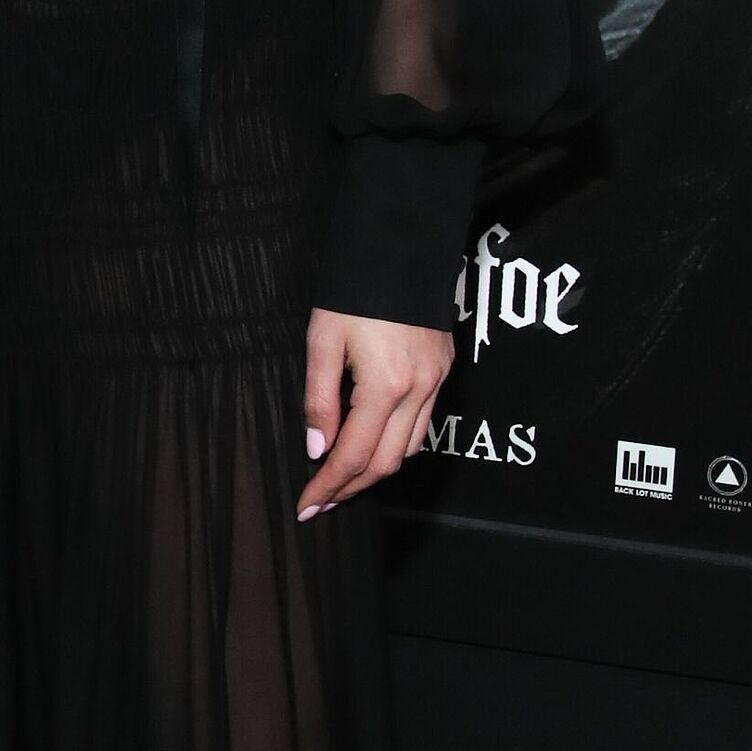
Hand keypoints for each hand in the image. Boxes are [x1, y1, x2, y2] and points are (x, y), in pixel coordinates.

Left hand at [299, 307, 451, 517]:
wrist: (400, 245)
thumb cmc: (354, 290)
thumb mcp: (322, 341)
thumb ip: (319, 399)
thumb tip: (318, 448)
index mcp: (385, 384)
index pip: (354, 455)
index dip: (329, 485)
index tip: (307, 506)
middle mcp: (418, 389)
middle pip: (386, 463)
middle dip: (352, 487)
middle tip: (322, 499)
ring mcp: (437, 380)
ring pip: (409, 449)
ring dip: (376, 469)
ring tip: (343, 476)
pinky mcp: (445, 369)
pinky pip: (423, 424)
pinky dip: (396, 443)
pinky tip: (373, 441)